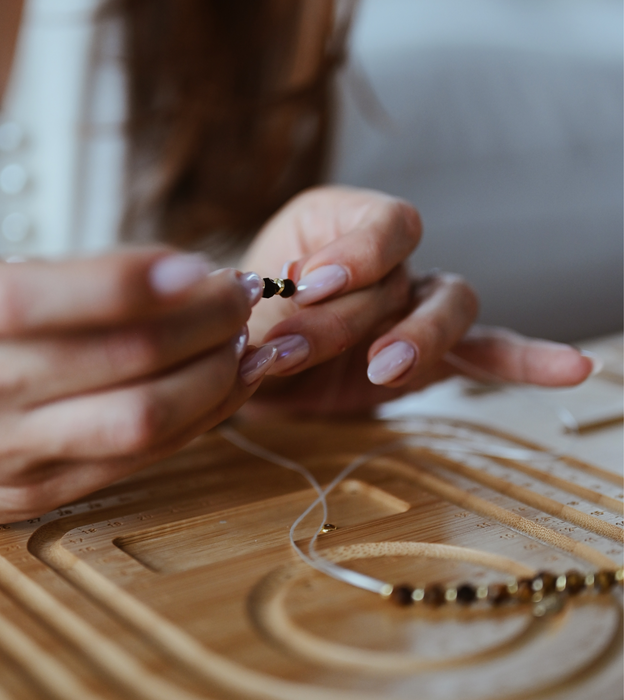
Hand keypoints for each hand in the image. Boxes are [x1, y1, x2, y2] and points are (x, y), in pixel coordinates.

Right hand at [0, 249, 273, 523]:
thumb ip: (72, 278)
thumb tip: (186, 280)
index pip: (63, 295)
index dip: (145, 280)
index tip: (200, 266)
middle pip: (128, 360)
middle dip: (208, 322)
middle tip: (239, 294)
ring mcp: (14, 453)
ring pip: (147, 419)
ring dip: (217, 376)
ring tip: (243, 340)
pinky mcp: (44, 492)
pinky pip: (146, 457)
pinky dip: (204, 416)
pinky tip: (231, 382)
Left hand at [241, 186, 594, 412]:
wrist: (249, 358)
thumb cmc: (243, 320)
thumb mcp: (243, 304)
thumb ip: (268, 304)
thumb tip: (293, 314)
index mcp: (342, 224)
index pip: (382, 222)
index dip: (354, 253)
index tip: (306, 283)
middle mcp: (389, 260)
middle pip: (403, 275)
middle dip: (350, 317)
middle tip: (296, 350)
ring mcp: (416, 305)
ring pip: (451, 304)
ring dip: (419, 339)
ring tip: (379, 370)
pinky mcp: (433, 356)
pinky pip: (487, 350)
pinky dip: (527, 361)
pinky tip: (574, 371)